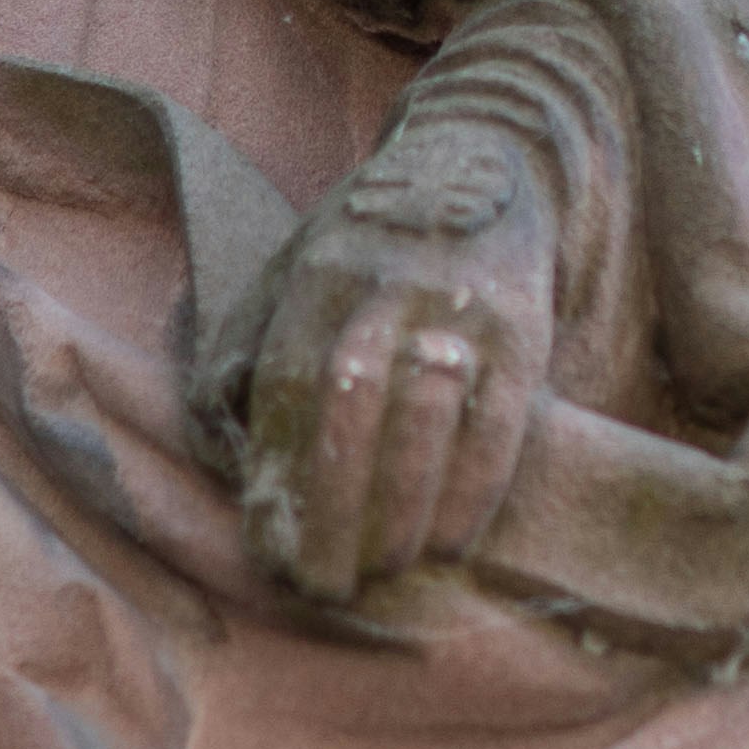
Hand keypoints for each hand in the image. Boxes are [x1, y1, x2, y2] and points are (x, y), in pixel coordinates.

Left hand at [239, 118, 561, 602]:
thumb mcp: (292, 266)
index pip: (285, 389)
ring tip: (387, 570)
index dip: (275, 479)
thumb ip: (249, 348)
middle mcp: (385, 286)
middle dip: (334, 512)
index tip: (270, 552)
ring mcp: (459, 304)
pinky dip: (472, 494)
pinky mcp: (523, 329)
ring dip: (402, 511)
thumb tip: (225, 452)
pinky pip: (497, 426)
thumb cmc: (372, 242)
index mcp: (317, 276)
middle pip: (348, 408)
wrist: (491, 162)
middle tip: (327, 587)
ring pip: (424, 419)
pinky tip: (451, 541)